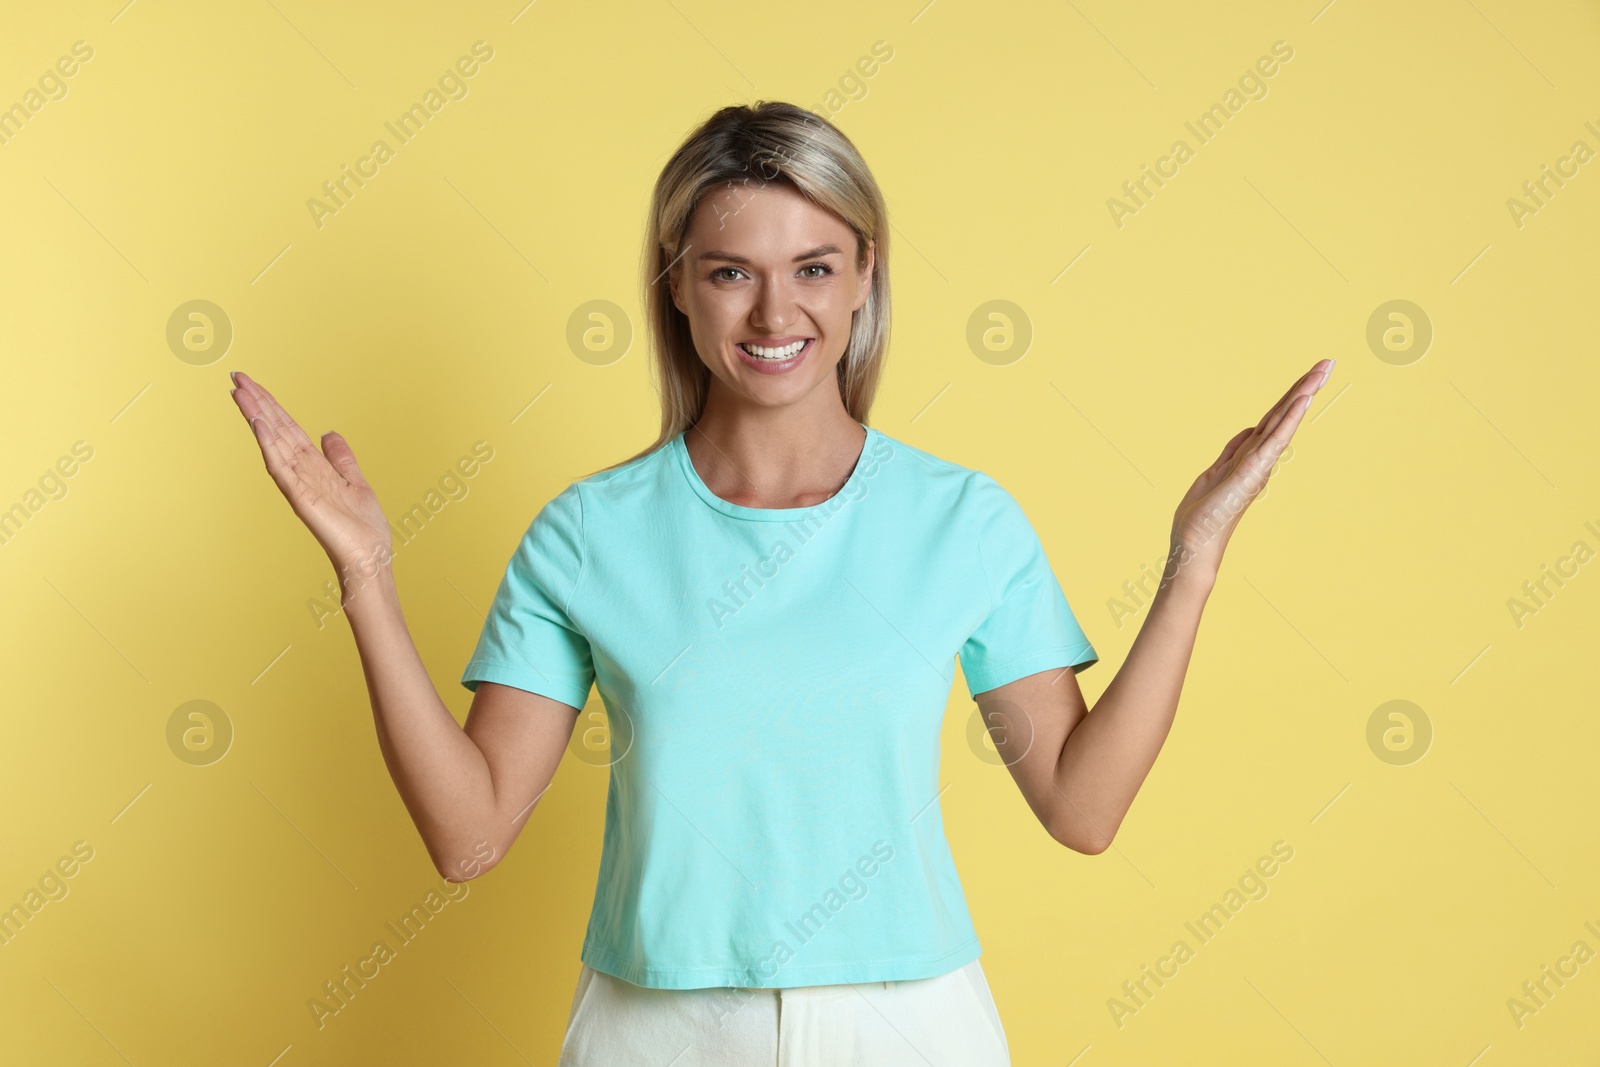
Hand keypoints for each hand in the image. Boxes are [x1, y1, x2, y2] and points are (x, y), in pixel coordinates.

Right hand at [230, 370, 393, 593]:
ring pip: (274, 444)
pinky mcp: (302, 498)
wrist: (369, 558)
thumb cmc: (362, 528)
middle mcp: (303, 472)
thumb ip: (340, 458)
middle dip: (258, 403)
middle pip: (276, 431)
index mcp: (315, 467)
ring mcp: (300, 485)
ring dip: (258, 417)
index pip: (288, 429)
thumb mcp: (356, 482)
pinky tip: (259, 426)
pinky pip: (282, 468)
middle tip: (237, 376)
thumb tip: (329, 434)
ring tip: (241, 392)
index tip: (253, 384)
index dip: (272, 406)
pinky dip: (269, 446)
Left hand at [1166, 358, 1331, 585]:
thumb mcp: (1215, 473)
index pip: (1273, 419)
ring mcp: (1258, 465)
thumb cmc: (1203, 515)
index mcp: (1250, 456)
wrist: (1194, 544)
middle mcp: (1259, 458)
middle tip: (1328, 362)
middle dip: (1305, 388)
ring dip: (1302, 396)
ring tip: (1321, 373)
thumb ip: (1232, 452)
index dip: (1290, 396)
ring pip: (1283, 423)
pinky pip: (1273, 442)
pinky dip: (1288, 422)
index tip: (1311, 373)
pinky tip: (1301, 403)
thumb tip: (1248, 431)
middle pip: (1283, 415)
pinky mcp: (1251, 474)